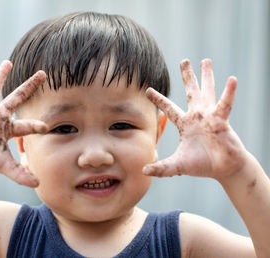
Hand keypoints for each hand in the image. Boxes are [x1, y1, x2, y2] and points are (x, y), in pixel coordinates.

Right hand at [0, 60, 46, 186]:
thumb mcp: (4, 166)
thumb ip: (20, 174)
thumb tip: (38, 184)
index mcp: (10, 128)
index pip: (27, 124)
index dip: (36, 125)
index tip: (47, 127)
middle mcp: (0, 115)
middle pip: (19, 97)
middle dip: (31, 85)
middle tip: (45, 73)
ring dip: (1, 75)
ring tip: (9, 62)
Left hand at [143, 59, 246, 179]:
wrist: (223, 169)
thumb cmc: (202, 165)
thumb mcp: (177, 166)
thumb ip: (161, 168)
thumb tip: (143, 170)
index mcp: (185, 124)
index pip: (169, 108)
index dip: (159, 99)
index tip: (148, 89)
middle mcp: (197, 116)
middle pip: (190, 92)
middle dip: (187, 76)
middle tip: (184, 61)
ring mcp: (210, 116)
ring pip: (206, 92)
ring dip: (206, 76)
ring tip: (205, 61)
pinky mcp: (222, 120)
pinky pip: (224, 104)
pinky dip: (228, 93)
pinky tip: (232, 79)